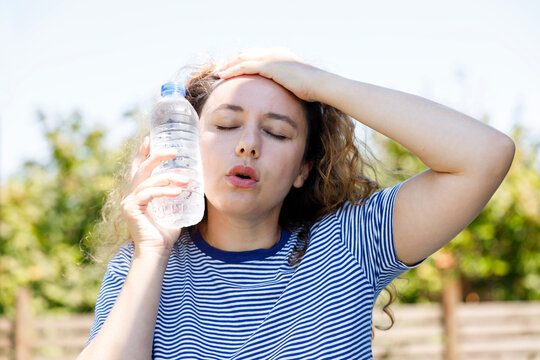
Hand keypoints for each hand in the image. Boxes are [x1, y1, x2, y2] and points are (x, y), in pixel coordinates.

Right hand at [120, 136, 188, 255]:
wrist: (157, 253)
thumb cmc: (165, 234)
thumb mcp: (173, 210)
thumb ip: (177, 197)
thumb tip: (193, 184)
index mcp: (139, 193)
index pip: (139, 169)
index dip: (143, 153)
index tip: (149, 138)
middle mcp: (131, 195)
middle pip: (141, 168)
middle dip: (156, 156)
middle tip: (173, 151)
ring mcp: (128, 201)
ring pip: (148, 180)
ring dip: (169, 177)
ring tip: (186, 180)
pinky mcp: (130, 208)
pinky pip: (148, 193)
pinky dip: (164, 191)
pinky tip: (178, 192)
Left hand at [214, 47, 323, 101]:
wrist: (319, 85)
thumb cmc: (312, 89)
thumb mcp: (296, 84)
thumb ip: (285, 85)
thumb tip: (283, 95)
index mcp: (279, 55)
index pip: (255, 55)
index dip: (242, 61)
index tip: (232, 70)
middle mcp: (273, 52)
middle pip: (245, 54)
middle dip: (231, 62)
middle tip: (220, 70)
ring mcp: (270, 57)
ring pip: (241, 59)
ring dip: (227, 66)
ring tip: (217, 74)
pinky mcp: (268, 65)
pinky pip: (244, 67)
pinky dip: (231, 71)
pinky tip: (222, 76)